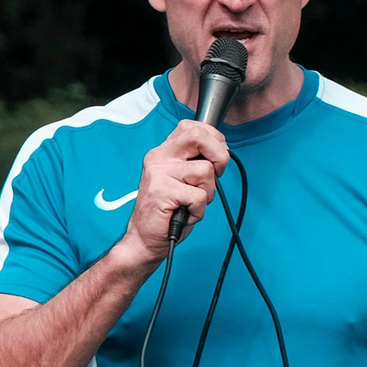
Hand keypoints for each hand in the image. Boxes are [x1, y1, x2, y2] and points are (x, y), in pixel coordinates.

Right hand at [113, 120, 226, 263]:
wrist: (143, 239)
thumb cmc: (167, 212)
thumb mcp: (182, 180)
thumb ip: (195, 162)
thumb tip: (222, 151)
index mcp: (163, 152)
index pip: (192, 127)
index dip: (213, 139)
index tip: (217, 157)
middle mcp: (159, 158)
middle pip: (198, 136)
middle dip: (219, 155)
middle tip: (216, 173)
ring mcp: (159, 174)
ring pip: (205, 171)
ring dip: (208, 193)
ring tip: (191, 203)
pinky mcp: (162, 192)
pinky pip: (199, 196)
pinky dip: (199, 211)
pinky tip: (186, 214)